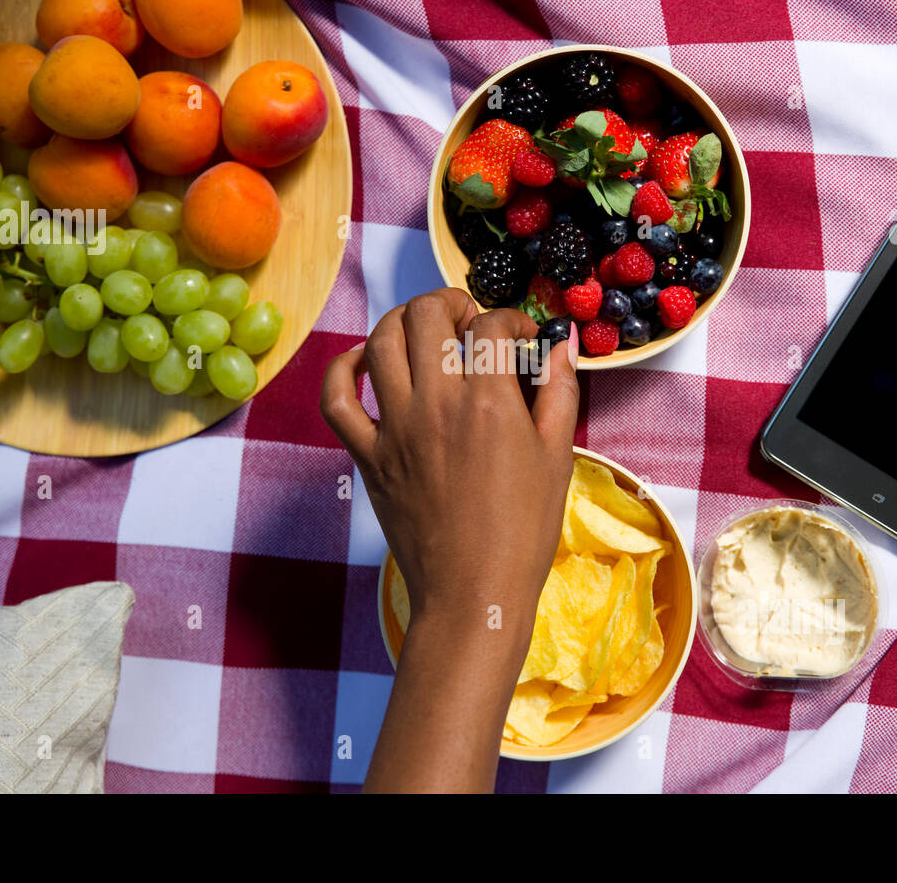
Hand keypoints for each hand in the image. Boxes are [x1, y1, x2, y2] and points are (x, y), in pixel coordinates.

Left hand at [321, 287, 579, 791]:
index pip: (490, 324)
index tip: (519, 338)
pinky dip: (343, 368)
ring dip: (404, 321)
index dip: (510, 319)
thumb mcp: (559, 456)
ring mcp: (394, 429)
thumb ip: (559, 390)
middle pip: (427, 314)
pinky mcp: (367, 455)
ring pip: (380, 341)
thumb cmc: (523, 530)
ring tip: (426, 333)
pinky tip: (365, 361)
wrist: (473, 591)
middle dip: (452, 304)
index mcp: (489, 403)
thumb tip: (560, 341)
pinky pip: (336, 398)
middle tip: (469, 325)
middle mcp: (436, 405)